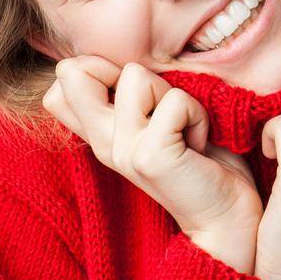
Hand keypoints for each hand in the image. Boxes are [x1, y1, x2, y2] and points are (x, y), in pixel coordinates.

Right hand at [43, 56, 263, 273]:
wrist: (224, 217)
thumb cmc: (197, 161)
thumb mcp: (151, 122)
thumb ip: (123, 96)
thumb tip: (97, 62)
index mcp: (98, 137)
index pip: (56, 90)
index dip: (93, 71)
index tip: (138, 100)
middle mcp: (102, 144)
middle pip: (74, 73)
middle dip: (130, 74)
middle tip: (159, 110)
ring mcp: (122, 151)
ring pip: (136, 77)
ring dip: (173, 96)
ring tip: (183, 131)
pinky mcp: (150, 156)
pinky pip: (175, 101)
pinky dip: (196, 115)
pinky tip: (197, 144)